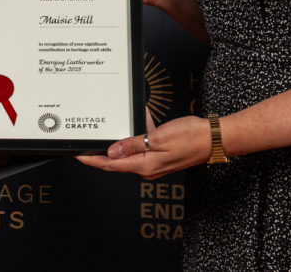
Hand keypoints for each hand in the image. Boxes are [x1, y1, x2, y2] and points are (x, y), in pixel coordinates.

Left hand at [76, 115, 211, 179]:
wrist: (213, 139)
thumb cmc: (190, 136)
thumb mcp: (157, 137)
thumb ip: (133, 144)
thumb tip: (111, 152)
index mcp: (144, 166)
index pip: (110, 165)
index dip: (91, 160)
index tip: (77, 155)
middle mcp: (148, 168)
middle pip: (116, 162)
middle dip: (100, 153)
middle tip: (85, 144)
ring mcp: (154, 163)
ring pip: (129, 153)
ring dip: (119, 142)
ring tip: (109, 130)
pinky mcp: (160, 156)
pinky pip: (141, 147)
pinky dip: (135, 136)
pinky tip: (138, 122)